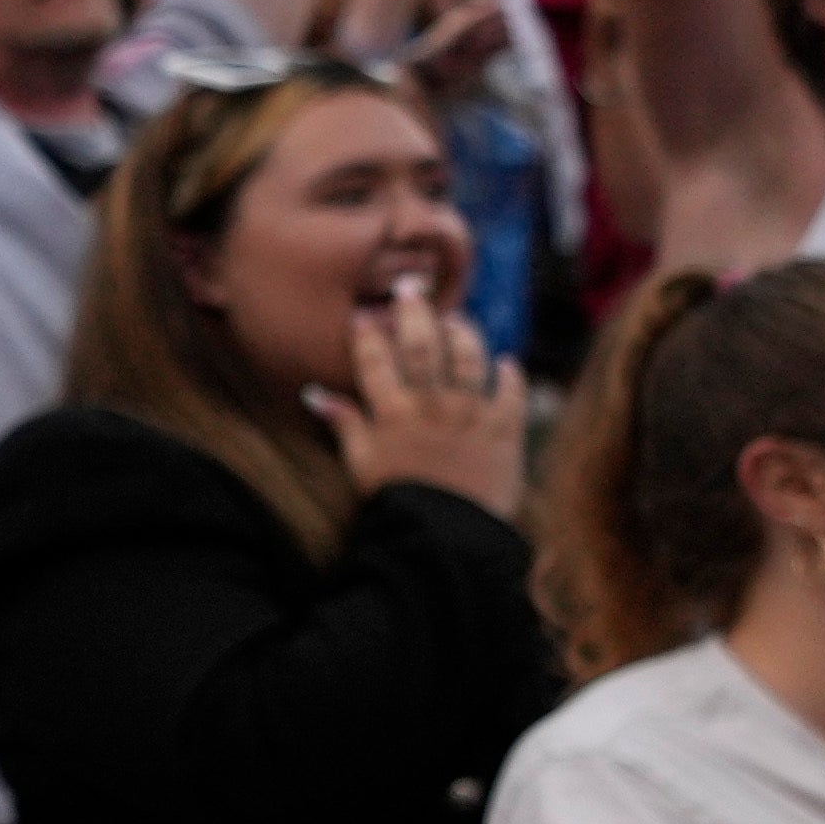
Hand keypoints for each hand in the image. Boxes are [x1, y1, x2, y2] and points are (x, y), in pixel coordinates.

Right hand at [311, 280, 525, 512]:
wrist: (446, 537)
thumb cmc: (396, 502)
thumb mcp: (360, 464)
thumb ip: (344, 424)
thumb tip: (314, 394)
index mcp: (392, 415)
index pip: (376, 362)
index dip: (368, 335)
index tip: (363, 316)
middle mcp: (432, 408)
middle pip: (424, 347)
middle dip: (415, 313)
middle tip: (411, 287)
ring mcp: (471, 418)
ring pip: (469, 360)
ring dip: (464, 334)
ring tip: (457, 320)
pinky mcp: (504, 433)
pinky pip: (510, 395)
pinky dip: (508, 377)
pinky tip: (505, 364)